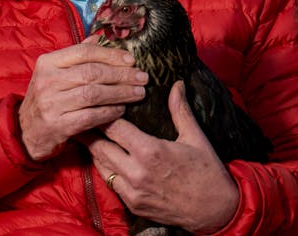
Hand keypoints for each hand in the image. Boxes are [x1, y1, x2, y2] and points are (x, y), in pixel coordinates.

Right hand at [19, 35, 147, 160]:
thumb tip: (99, 37)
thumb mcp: (54, 73)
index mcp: (48, 63)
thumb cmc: (46, 98)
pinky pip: (90, 116)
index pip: (84, 52)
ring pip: (93, 94)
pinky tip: (121, 110)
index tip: (131, 60)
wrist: (25, 131)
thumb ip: (75, 56)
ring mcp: (51, 103)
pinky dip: (109, 112)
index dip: (111, 55)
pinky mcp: (58, 125)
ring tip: (138, 93)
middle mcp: (47, 81)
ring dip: (120, 93)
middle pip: (92, 73)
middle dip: (121, 75)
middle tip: (142, 78)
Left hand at [85, 81, 238, 233]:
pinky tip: (102, 156)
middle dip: (89, 130)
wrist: (215, 212)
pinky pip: (109, 182)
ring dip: (93, 149)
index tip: (97, 102)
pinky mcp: (132, 204)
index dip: (103, 113)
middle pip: (100, 146)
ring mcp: (133, 190)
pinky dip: (104, 167)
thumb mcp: (195, 137)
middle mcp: (137, 172)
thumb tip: (176, 84)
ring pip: (101, 165)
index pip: (114, 127)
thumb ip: (180, 110)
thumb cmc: (207, 172)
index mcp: (150, 151)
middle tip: (81, 116)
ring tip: (86, 133)